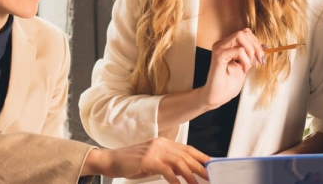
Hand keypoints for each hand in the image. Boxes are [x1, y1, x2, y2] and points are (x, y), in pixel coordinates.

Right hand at [84, 137, 209, 183]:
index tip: (212, 166)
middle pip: (186, 155)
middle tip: (210, 177)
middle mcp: (161, 144)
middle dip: (200, 167)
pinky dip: (175, 179)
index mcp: (163, 142)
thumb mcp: (153, 162)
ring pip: (179, 162)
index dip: (201, 157)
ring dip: (190, 175)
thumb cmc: (131, 164)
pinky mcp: (147, 159)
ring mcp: (154, 150)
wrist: (110, 161)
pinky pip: (166, 170)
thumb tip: (185, 172)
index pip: (187, 149)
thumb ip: (168, 164)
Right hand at [200, 28, 262, 107]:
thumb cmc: (228, 84)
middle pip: (244, 32)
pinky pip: (238, 50)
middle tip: (259, 61)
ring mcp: (219, 48)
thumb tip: (264, 46)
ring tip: (248, 66)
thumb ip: (250, 55)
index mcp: (227, 45)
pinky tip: (243, 69)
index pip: (245, 34)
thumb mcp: (244, 66)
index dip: (256, 43)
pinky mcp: (218, 56)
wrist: (217, 97)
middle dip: (256, 46)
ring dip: (251, 51)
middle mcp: (221, 44)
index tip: (262, 57)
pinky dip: (245, 59)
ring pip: (240, 36)